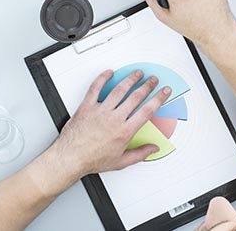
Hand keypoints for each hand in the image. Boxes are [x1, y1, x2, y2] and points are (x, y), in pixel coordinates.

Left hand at [41, 70, 170, 188]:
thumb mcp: (121, 161)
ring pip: (119, 90)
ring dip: (130, 80)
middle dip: (147, 86)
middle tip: (153, 79)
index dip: (158, 99)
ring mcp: (100, 111)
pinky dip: (102, 78)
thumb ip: (140, 154)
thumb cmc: (93, 159)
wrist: (72, 157)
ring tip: (137, 73)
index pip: (147, 111)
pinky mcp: (87, 107)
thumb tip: (153, 149)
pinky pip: (95, 88)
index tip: (164, 91)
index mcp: (125, 131)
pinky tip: (109, 73)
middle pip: (135, 97)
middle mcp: (114, 119)